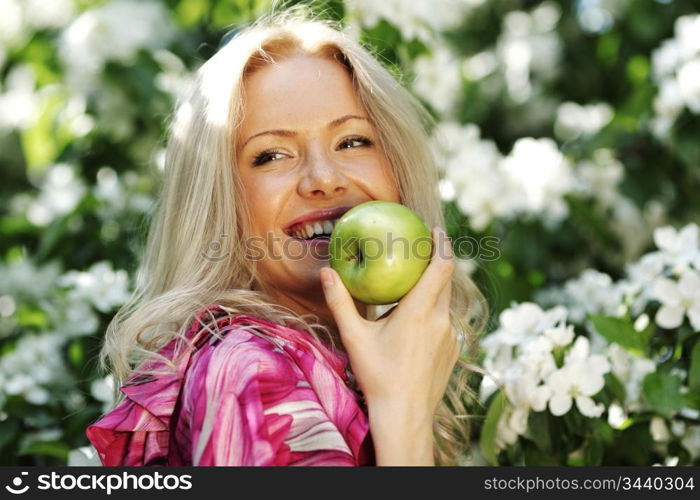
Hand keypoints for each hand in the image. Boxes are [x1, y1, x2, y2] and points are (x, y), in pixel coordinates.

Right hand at [319, 226, 457, 420]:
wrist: (405, 415)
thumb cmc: (378, 376)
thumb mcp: (355, 337)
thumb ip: (341, 302)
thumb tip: (327, 271)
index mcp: (419, 311)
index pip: (441, 267)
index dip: (442, 244)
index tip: (434, 230)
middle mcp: (440, 320)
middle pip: (446, 280)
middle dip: (437, 262)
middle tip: (420, 251)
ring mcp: (450, 336)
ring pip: (445, 302)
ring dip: (433, 290)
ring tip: (415, 286)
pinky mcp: (453, 350)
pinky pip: (446, 321)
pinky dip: (434, 312)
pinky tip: (417, 322)